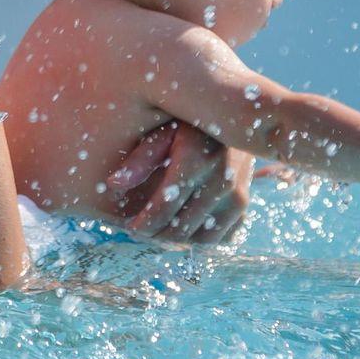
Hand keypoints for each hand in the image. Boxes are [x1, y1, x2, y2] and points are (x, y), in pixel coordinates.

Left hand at [108, 122, 252, 243]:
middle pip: (180, 230)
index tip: (130, 226)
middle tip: (142, 231)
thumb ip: (140, 158)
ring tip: (161, 229)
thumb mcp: (163, 131)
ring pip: (202, 240)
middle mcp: (221, 181)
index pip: (163, 209)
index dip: (143, 225)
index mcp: (196, 161)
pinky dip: (203, 236)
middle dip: (156, 235)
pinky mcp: (245, 204)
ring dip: (178, 240)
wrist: (235, 118)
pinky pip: (223, 237)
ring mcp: (238, 195)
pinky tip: (186, 225)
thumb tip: (113, 185)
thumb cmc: (190, 124)